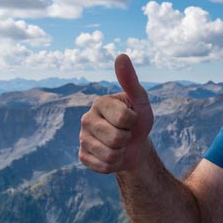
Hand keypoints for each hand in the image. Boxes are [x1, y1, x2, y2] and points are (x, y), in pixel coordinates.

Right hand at [79, 54, 153, 173]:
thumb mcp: (140, 101)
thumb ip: (131, 80)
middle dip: (127, 139)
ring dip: (121, 153)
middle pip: (116, 138)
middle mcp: (86, 118)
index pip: (124, 118)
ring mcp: (82, 138)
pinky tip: (111, 155)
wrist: (134, 146)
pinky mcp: (83, 156)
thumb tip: (121, 55)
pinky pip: (103, 166)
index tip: (132, 118)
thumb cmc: (138, 120)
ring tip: (119, 144)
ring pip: (110, 154)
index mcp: (100, 102)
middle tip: (125, 133)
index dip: (134, 121)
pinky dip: (113, 164)